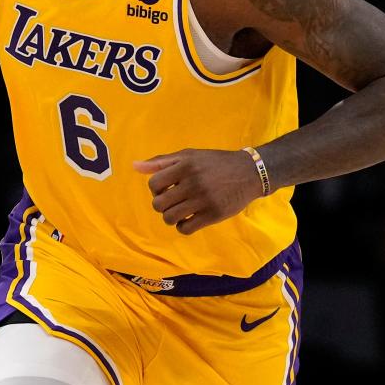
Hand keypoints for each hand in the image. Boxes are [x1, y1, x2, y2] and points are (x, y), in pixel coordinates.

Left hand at [134, 148, 263, 234]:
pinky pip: (185, 229)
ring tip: (180, 211)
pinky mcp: (213, 215)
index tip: (167, 188)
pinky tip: (189, 219)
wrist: (249, 172)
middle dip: (162, 205)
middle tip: (174, 201)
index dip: (156, 189)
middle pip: (159, 204)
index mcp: (185, 165)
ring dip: (171, 217)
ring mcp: (203, 200)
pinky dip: (183, 226)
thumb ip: (162, 161)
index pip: (154, 184)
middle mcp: (193, 182)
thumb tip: (135, 166)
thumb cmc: (215, 163)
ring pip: (170, 218)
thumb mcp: (189, 155)